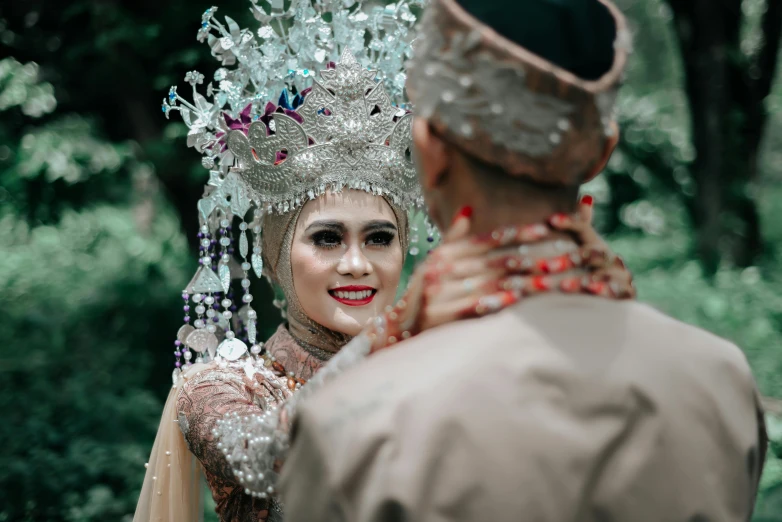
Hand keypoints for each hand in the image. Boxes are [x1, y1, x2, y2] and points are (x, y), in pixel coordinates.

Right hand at [366, 197, 633, 352]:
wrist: (396, 333)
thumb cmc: (424, 297)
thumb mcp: (434, 264)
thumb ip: (454, 238)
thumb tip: (468, 208)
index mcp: (445, 254)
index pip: (488, 239)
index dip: (519, 232)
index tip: (550, 228)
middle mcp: (443, 269)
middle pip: (498, 260)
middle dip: (536, 257)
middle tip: (569, 254)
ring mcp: (442, 293)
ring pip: (495, 283)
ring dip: (530, 281)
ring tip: (560, 278)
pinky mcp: (443, 316)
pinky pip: (479, 306)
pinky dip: (502, 301)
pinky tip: (525, 300)